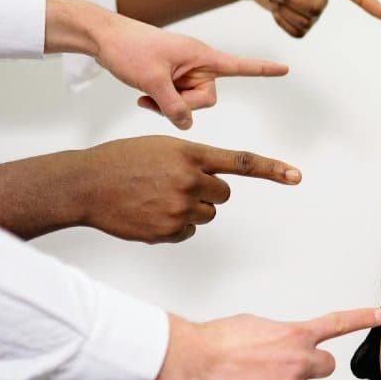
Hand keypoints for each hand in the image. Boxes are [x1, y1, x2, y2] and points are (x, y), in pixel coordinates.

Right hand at [73, 136, 299, 243]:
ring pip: (206, 214)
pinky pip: (188, 232)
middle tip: (174, 185)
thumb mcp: (161, 147)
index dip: (272, 169)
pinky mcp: (168, 230)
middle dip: (206, 192)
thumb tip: (216, 184)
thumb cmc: (122, 162)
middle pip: (223, 195)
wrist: (84, 184)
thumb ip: (193, 160)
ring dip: (190, 209)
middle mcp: (188, 180)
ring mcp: (179, 207)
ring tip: (157, 197)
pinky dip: (174, 226)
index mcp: (188, 153)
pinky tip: (150, 213)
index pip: (240, 162)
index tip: (296, 175)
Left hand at [92, 11, 287, 128]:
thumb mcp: (152, 81)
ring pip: (191, 104)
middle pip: (207, 99)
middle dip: (183, 105)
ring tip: (146, 97)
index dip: (262, 70)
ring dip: (169, 106)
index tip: (285, 69)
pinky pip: (178, 102)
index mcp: (201, 57)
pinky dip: (162, 104)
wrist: (103, 39)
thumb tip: (187, 125)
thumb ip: (173, 107)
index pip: (239, 66)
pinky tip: (144, 99)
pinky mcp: (173, 80)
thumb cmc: (129, 49)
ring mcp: (185, 73)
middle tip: (157, 98)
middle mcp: (198, 65)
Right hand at [138, 308, 380, 379]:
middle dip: (311, 368)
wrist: (192, 363)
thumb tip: (280, 347)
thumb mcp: (253, 326)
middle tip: (286, 369)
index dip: (362, 319)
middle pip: (327, 367)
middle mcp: (299, 360)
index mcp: (295, 336)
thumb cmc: (215, 342)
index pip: (338, 324)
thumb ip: (277, 338)